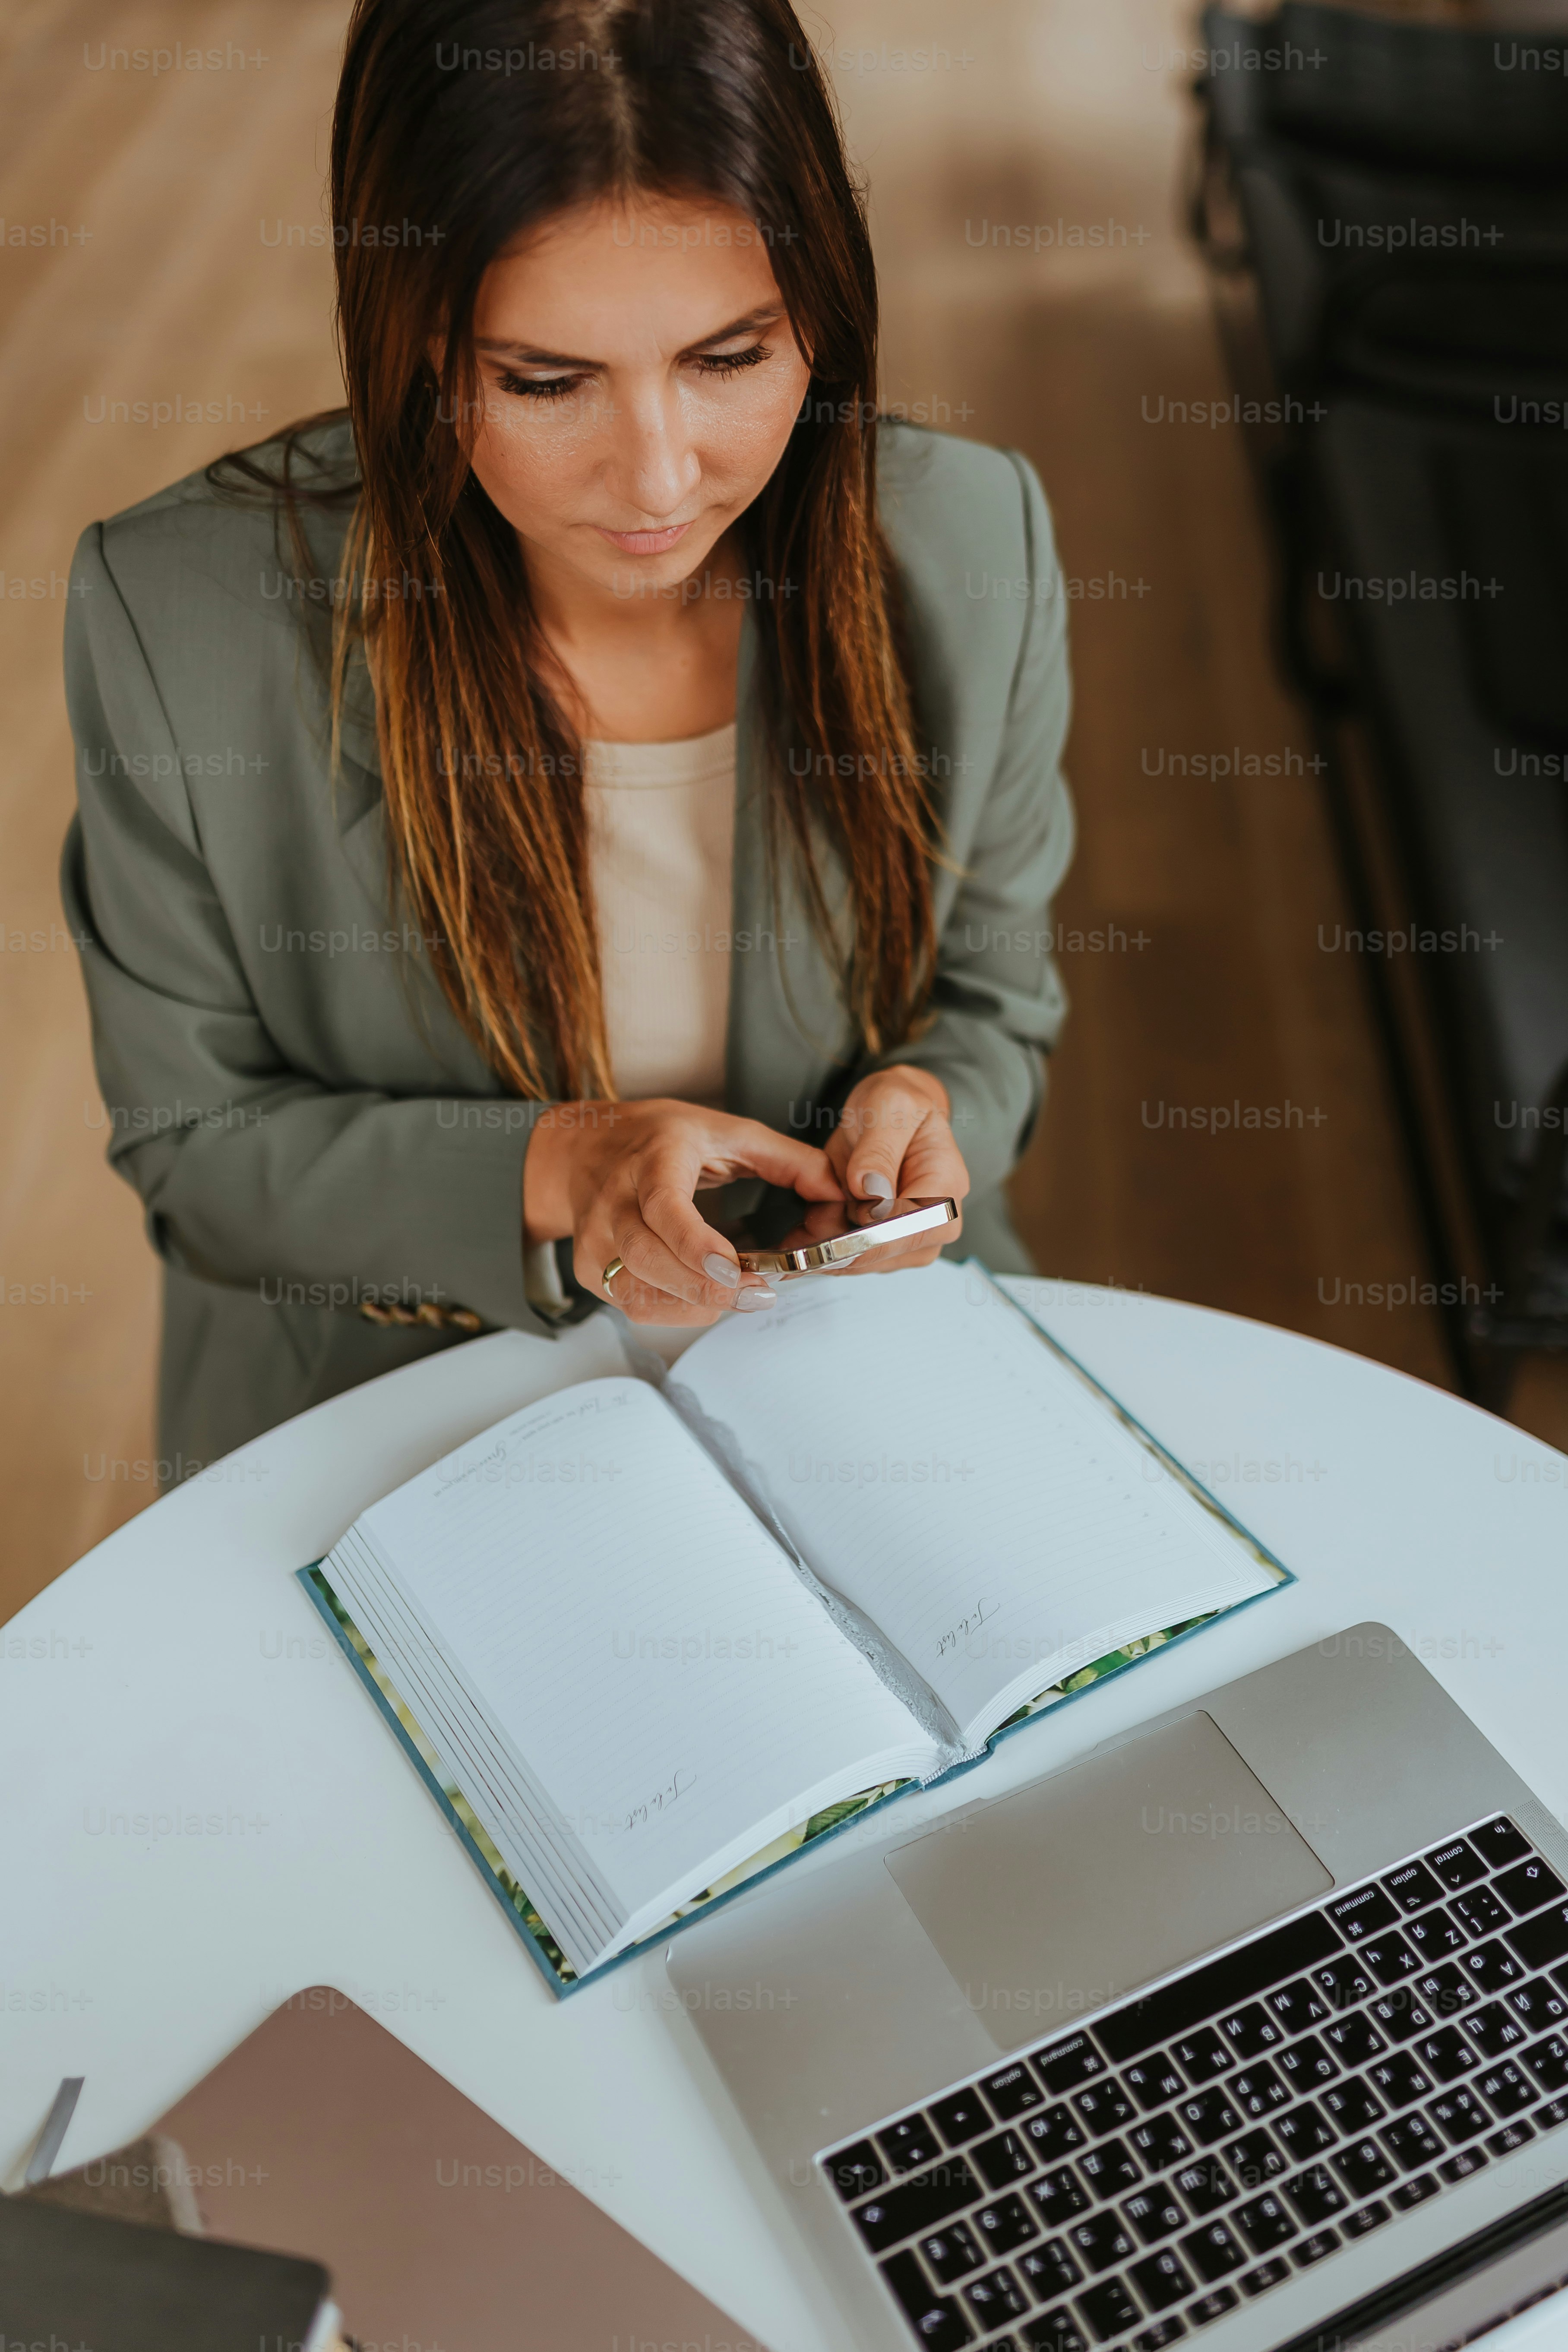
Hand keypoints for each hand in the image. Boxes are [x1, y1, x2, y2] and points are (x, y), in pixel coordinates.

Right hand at [523, 1099, 842, 1324]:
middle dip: (702, 1288)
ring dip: (692, 1305)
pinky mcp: (588, 1268)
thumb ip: (786, 1160)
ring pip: (636, 1289)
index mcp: (652, 1159)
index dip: (694, 1244)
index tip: (731, 1270)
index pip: (663, 1207)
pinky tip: (704, 1302)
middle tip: (757, 1296)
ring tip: (741, 1300)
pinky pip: (632, 1304)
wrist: (582, 1148)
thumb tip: (839, 1192)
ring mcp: (595, 1238)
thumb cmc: (658, 1138)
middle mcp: (614, 1200)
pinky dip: (673, 1312)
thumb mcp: (725, 1131)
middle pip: (646, 1257)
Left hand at [824, 1065, 969, 1272]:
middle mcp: (934, 1220)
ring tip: (805, 1220)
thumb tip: (870, 1192)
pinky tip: (804, 1233)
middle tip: (807, 1221)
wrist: (887, 1112)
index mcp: (947, 1186)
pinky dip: (825, 1249)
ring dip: (829, 1249)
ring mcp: (908, 1237)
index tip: (830, 1230)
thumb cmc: (897, 1105)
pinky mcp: (882, 1241)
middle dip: (843, 1244)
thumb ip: (879, 1150)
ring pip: (865, 1263)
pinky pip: (851, 1258)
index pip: (914, 1229)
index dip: (872, 1236)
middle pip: (889, 1254)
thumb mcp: (889, 1107)